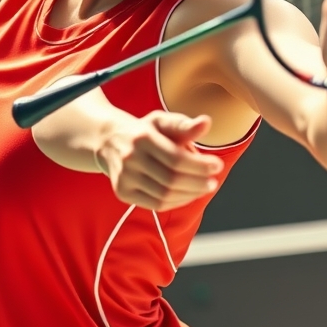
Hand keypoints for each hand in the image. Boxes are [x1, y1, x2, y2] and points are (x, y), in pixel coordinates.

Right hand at [95, 111, 223, 209]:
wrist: (109, 140)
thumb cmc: (145, 131)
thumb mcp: (163, 121)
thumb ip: (184, 125)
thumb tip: (206, 123)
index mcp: (142, 138)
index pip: (176, 159)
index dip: (200, 166)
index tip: (217, 165)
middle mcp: (129, 158)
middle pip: (171, 179)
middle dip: (198, 183)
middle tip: (213, 181)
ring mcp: (124, 178)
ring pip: (164, 195)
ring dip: (190, 194)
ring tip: (204, 188)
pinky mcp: (122, 192)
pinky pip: (155, 204)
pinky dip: (176, 202)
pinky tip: (188, 194)